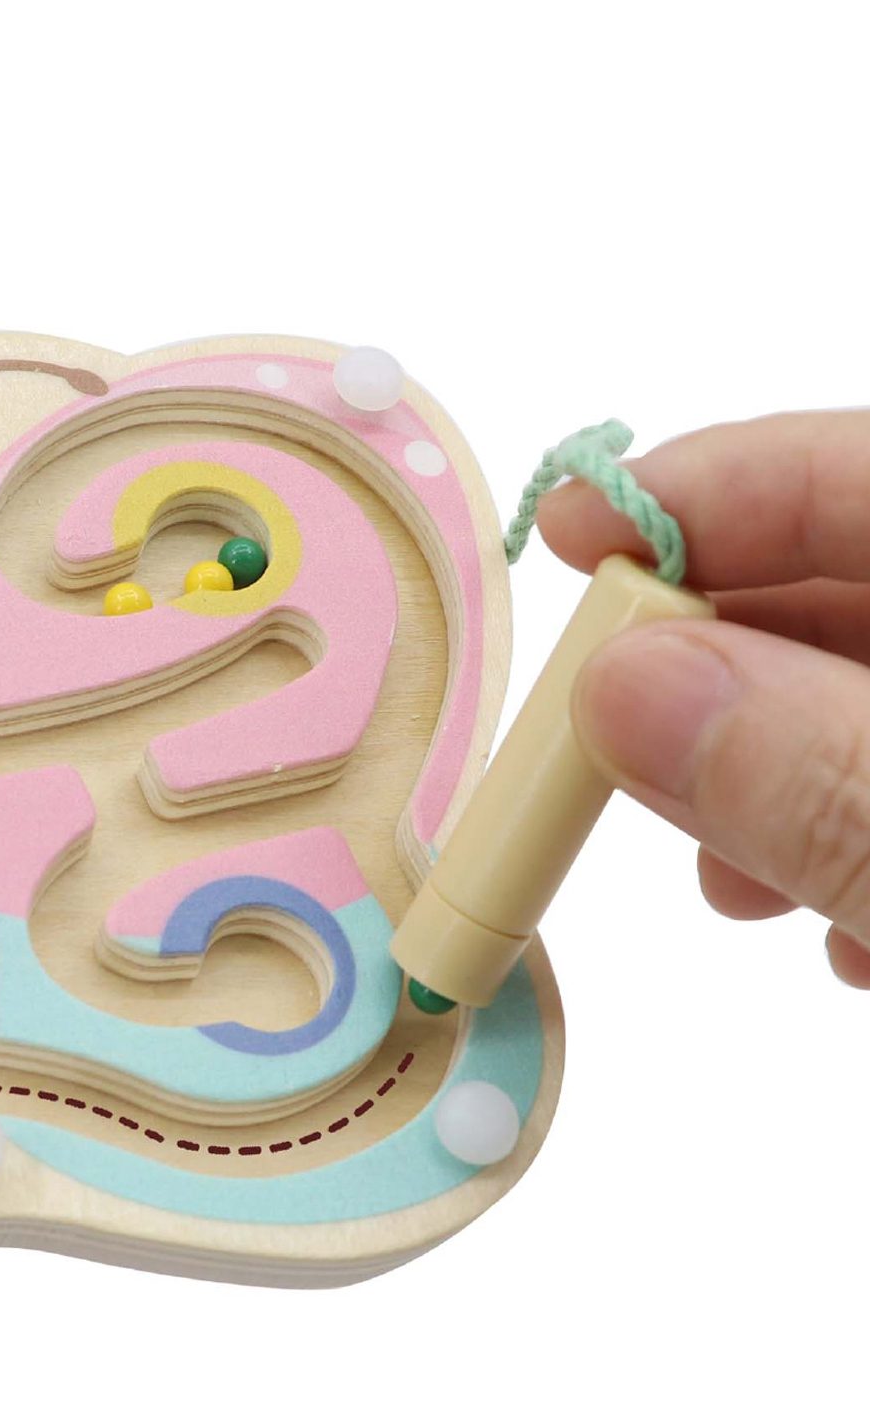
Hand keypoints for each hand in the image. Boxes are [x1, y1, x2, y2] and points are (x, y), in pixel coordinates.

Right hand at [539, 408, 869, 983]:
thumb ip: (828, 784)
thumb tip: (625, 688)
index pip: (864, 472)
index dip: (707, 489)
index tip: (562, 539)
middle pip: (863, 585)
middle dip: (721, 660)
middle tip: (604, 747)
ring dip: (774, 768)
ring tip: (729, 884)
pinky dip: (854, 830)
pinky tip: (843, 929)